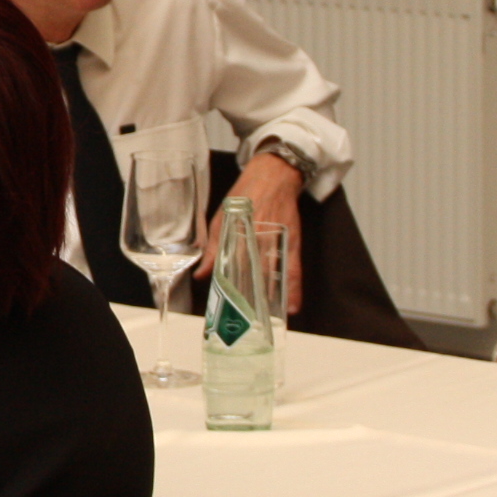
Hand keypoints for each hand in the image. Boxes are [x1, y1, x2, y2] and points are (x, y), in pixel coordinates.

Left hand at [195, 150, 304, 314]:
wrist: (273, 175)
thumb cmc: (244, 194)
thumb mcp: (221, 217)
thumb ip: (213, 247)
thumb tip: (202, 274)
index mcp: (240, 232)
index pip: (233, 265)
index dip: (228, 287)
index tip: (224, 305)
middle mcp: (261, 239)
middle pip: (255, 275)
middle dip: (251, 299)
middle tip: (246, 321)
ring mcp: (279, 241)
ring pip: (276, 276)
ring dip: (273, 299)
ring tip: (268, 321)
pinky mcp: (293, 242)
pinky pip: (294, 270)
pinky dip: (294, 289)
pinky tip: (293, 307)